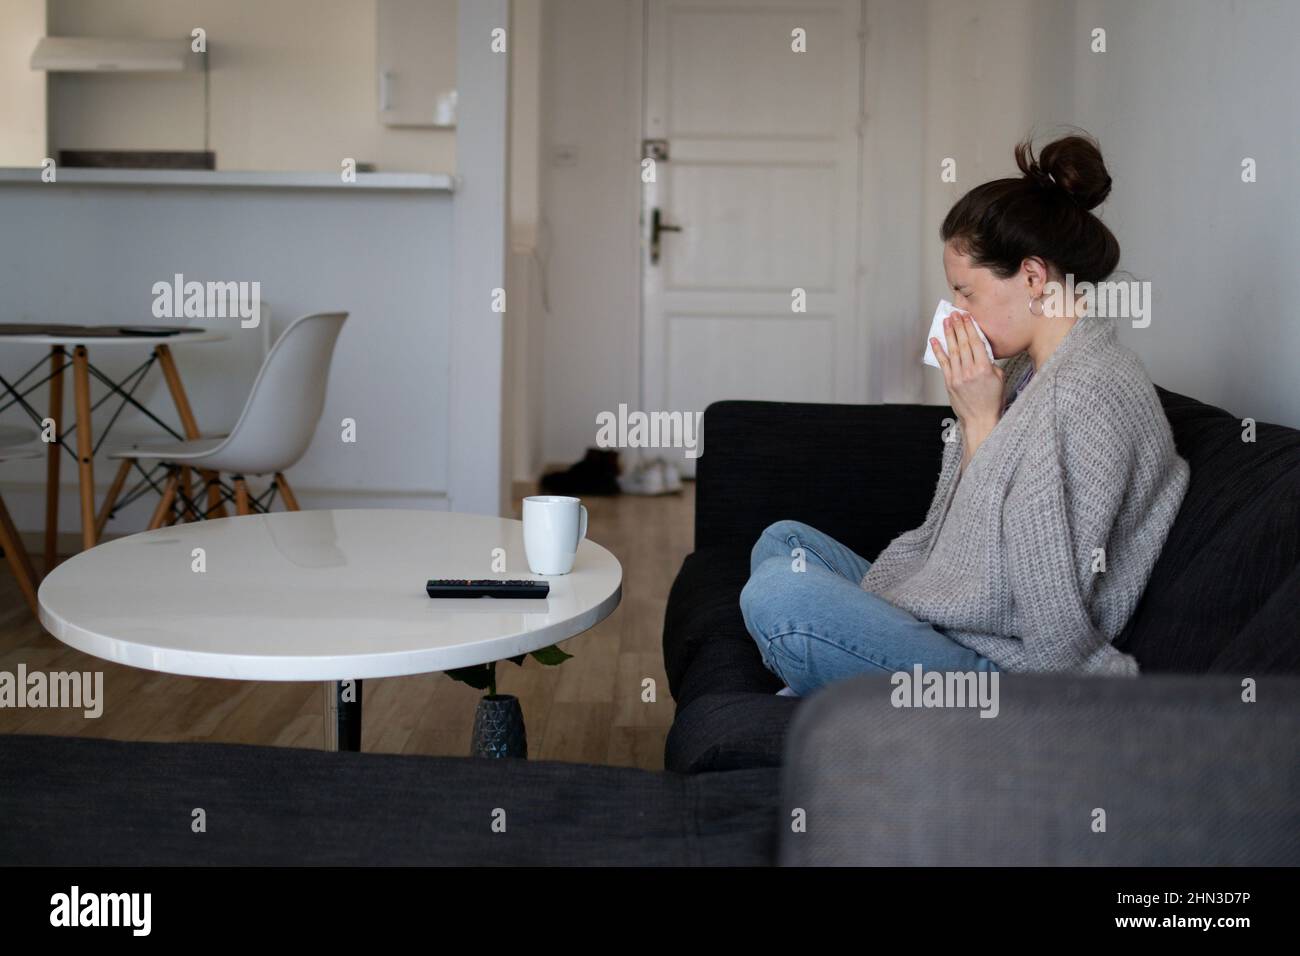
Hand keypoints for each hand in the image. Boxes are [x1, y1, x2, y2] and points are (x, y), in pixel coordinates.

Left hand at [930, 311, 1004, 432]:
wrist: (980, 420)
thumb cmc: (992, 400)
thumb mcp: (999, 379)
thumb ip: (990, 363)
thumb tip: (981, 350)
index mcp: (985, 369)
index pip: (976, 343)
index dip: (970, 328)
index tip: (966, 316)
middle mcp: (970, 371)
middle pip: (963, 344)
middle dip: (958, 327)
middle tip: (954, 313)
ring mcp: (958, 377)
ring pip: (952, 351)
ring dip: (948, 335)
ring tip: (946, 321)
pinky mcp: (949, 383)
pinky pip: (943, 363)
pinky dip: (938, 351)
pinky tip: (934, 340)